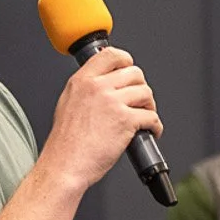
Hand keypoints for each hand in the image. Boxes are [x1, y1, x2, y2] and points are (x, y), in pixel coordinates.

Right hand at [39, 46, 160, 190]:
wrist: (65, 165)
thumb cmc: (66, 143)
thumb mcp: (68, 103)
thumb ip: (86, 89)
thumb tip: (106, 85)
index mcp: (82, 81)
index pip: (111, 55)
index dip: (126, 61)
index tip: (130, 70)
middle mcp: (97, 87)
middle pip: (134, 73)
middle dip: (141, 88)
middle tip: (139, 102)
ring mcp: (112, 102)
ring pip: (146, 93)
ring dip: (149, 106)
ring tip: (144, 118)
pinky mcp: (125, 121)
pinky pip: (152, 117)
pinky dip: (155, 126)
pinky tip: (150, 132)